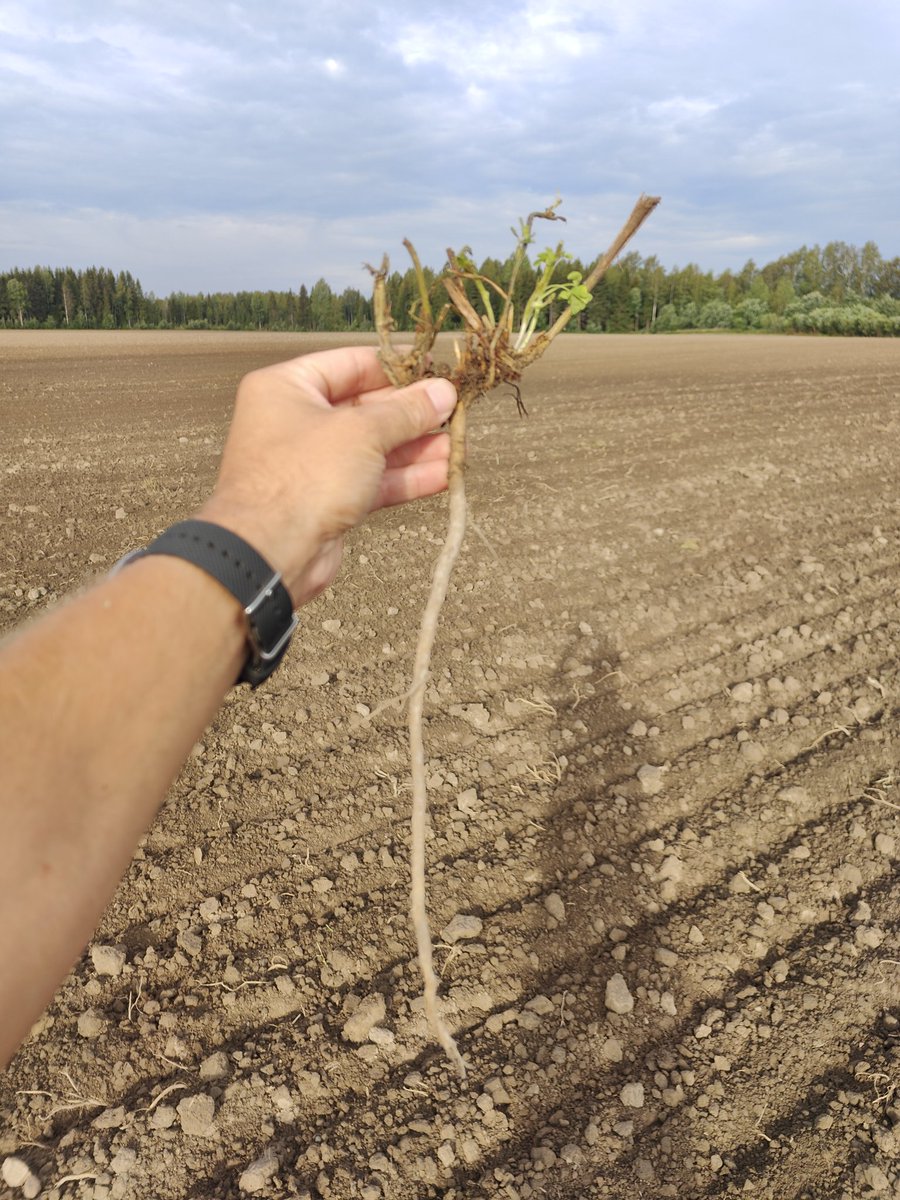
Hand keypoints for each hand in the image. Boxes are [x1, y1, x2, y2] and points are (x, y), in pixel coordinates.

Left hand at [197, 346, 456, 605]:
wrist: (270, 552)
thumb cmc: (304, 476)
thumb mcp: (362, 432)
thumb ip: (406, 412)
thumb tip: (444, 392)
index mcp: (287, 388)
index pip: (350, 364)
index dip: (396, 366)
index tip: (435, 369)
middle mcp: (296, 422)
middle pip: (366, 408)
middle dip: (412, 413)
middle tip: (455, 411)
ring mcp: (313, 464)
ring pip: (373, 449)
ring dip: (416, 449)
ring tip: (458, 447)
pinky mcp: (328, 501)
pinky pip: (372, 481)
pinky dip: (405, 478)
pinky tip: (443, 475)